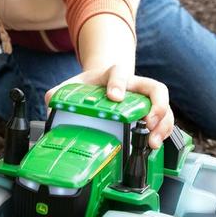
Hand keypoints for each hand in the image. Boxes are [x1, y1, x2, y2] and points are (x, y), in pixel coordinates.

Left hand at [45, 65, 173, 149]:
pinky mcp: (151, 113)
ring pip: (164, 106)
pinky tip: (155, 144)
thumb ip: (58, 95)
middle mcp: (135, 84)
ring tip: (153, 142)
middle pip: (155, 88)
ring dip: (162, 125)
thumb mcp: (72, 86)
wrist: (102, 84)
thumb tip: (50, 106)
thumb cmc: (90, 87)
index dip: (118, 83)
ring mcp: (145, 99)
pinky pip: (165, 120)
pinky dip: (163, 132)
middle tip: (148, 122)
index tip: (114, 96)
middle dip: (156, 106)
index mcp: (113, 75)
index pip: (119, 72)